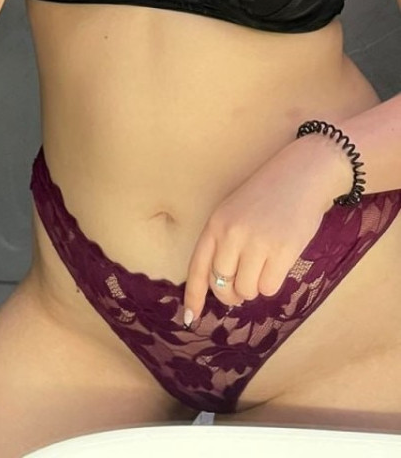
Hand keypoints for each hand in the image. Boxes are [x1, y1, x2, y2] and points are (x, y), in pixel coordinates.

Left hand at [182, 137, 348, 325]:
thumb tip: (222, 286)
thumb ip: (224, 242)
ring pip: (247, 290)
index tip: (189, 318)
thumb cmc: (268, 195)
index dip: (193, 296)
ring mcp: (256, 242)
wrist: (302, 174)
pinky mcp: (282, 251)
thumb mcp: (234, 211)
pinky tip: (280, 263)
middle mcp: (231, 233)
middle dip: (234, 293)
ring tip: (266, 264)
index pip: (198, 267)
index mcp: (216, 223)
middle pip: (223, 286)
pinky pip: (269, 288)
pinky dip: (273, 283)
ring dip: (256, 286)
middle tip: (246, 283)